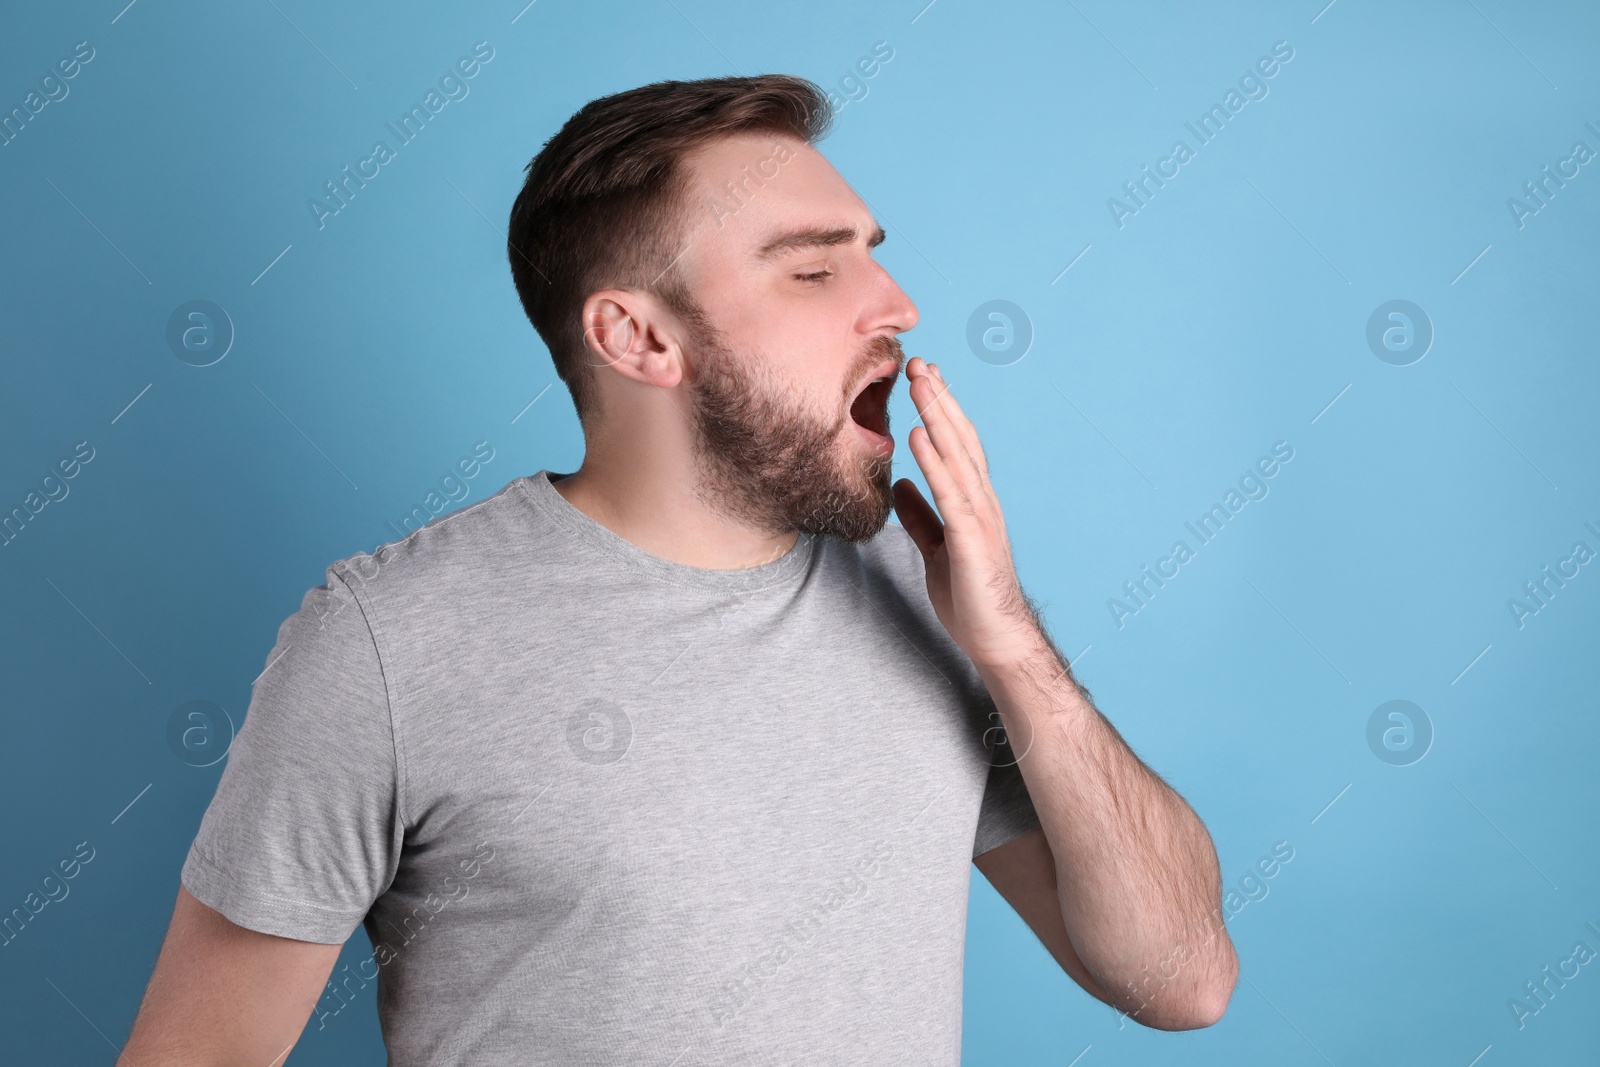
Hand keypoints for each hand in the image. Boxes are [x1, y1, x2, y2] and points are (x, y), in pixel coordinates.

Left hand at [892, 356, 1040, 671]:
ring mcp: (980, 517)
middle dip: (939, 398)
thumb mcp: (936, 547)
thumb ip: (921, 515)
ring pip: (957, 455)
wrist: (995, 639)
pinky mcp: (971, 538)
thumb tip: (901, 484)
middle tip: (919, 361)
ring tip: (920, 382)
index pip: (956, 445)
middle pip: (959, 438)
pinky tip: (917, 435)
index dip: (940, 409)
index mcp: (972, 501)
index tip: (923, 377)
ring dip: (937, 415)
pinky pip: (949, 492)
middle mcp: (981, 500)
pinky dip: (933, 461)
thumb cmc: (970, 597)